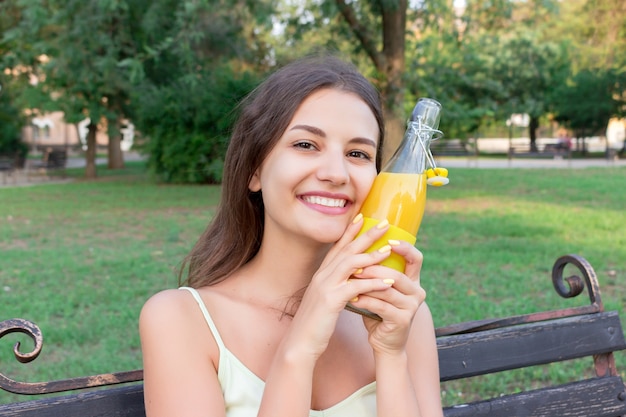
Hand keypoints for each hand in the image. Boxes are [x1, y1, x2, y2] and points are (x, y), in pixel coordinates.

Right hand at [287, 215, 395, 358]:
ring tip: (389, 250)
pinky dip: (373, 283)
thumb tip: (350, 281)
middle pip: (346, 249)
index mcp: (321, 274)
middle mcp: (322, 276)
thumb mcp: (324, 300)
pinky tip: (387, 282)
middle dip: (366, 235)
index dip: (350, 231)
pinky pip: (355, 287)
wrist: (300, 343)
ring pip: (351, 263)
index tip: (364, 217)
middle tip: (384, 223)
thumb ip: (335, 287)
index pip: (337, 247)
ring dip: (371, 255)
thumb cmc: (315, 324)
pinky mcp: (331, 301)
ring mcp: (325, 286)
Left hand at [348, 240, 425, 353]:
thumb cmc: (379, 310)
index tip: (388, 239)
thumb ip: (377, 271)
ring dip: (367, 283)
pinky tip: (352, 298)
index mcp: (413, 281)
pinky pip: (382, 306)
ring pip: (388, 289)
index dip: (405, 247)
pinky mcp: (402, 320)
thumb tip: (358, 245)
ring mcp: (412, 307)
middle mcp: (417, 292)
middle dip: (374, 268)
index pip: (416, 258)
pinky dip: (365, 300)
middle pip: (397, 274)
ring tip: (350, 278)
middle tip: (355, 263)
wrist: (385, 342)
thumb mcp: (380, 288)